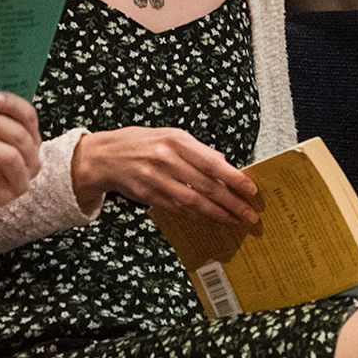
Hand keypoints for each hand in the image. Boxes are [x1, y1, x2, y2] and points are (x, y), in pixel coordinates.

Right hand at [71, 127, 258, 225]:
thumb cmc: (142, 143)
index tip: (251, 189)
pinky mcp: (149, 195)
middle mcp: (167, 158)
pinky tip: (212, 220)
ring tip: (236, 221)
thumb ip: (198, 151)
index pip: (212, 163)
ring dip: (218, 214)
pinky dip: (198, 216)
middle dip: (232, 202)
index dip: (234, 178)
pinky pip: (178, 209)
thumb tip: (226, 166)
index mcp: (177, 140)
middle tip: (250, 214)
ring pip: (194, 201)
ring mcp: (156, 178)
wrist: (105, 156)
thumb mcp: (170, 136)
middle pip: (206, 186)